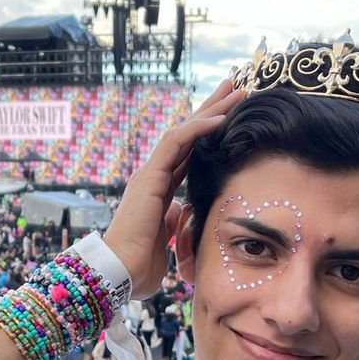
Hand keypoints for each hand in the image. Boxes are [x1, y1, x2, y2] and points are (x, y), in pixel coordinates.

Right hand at [104, 81, 243, 298]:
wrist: (120, 273)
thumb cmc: (140, 265)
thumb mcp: (168, 240)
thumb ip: (175, 222)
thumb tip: (184, 212)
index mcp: (159, 190)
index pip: (188, 153)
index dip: (209, 134)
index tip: (232, 116)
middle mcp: (154, 176)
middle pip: (187, 134)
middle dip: (213, 109)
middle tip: (237, 86)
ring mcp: (150, 174)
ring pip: (184, 131)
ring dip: (211, 110)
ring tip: (237, 90)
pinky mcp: (149, 176)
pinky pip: (175, 143)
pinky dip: (198, 128)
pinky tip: (220, 117)